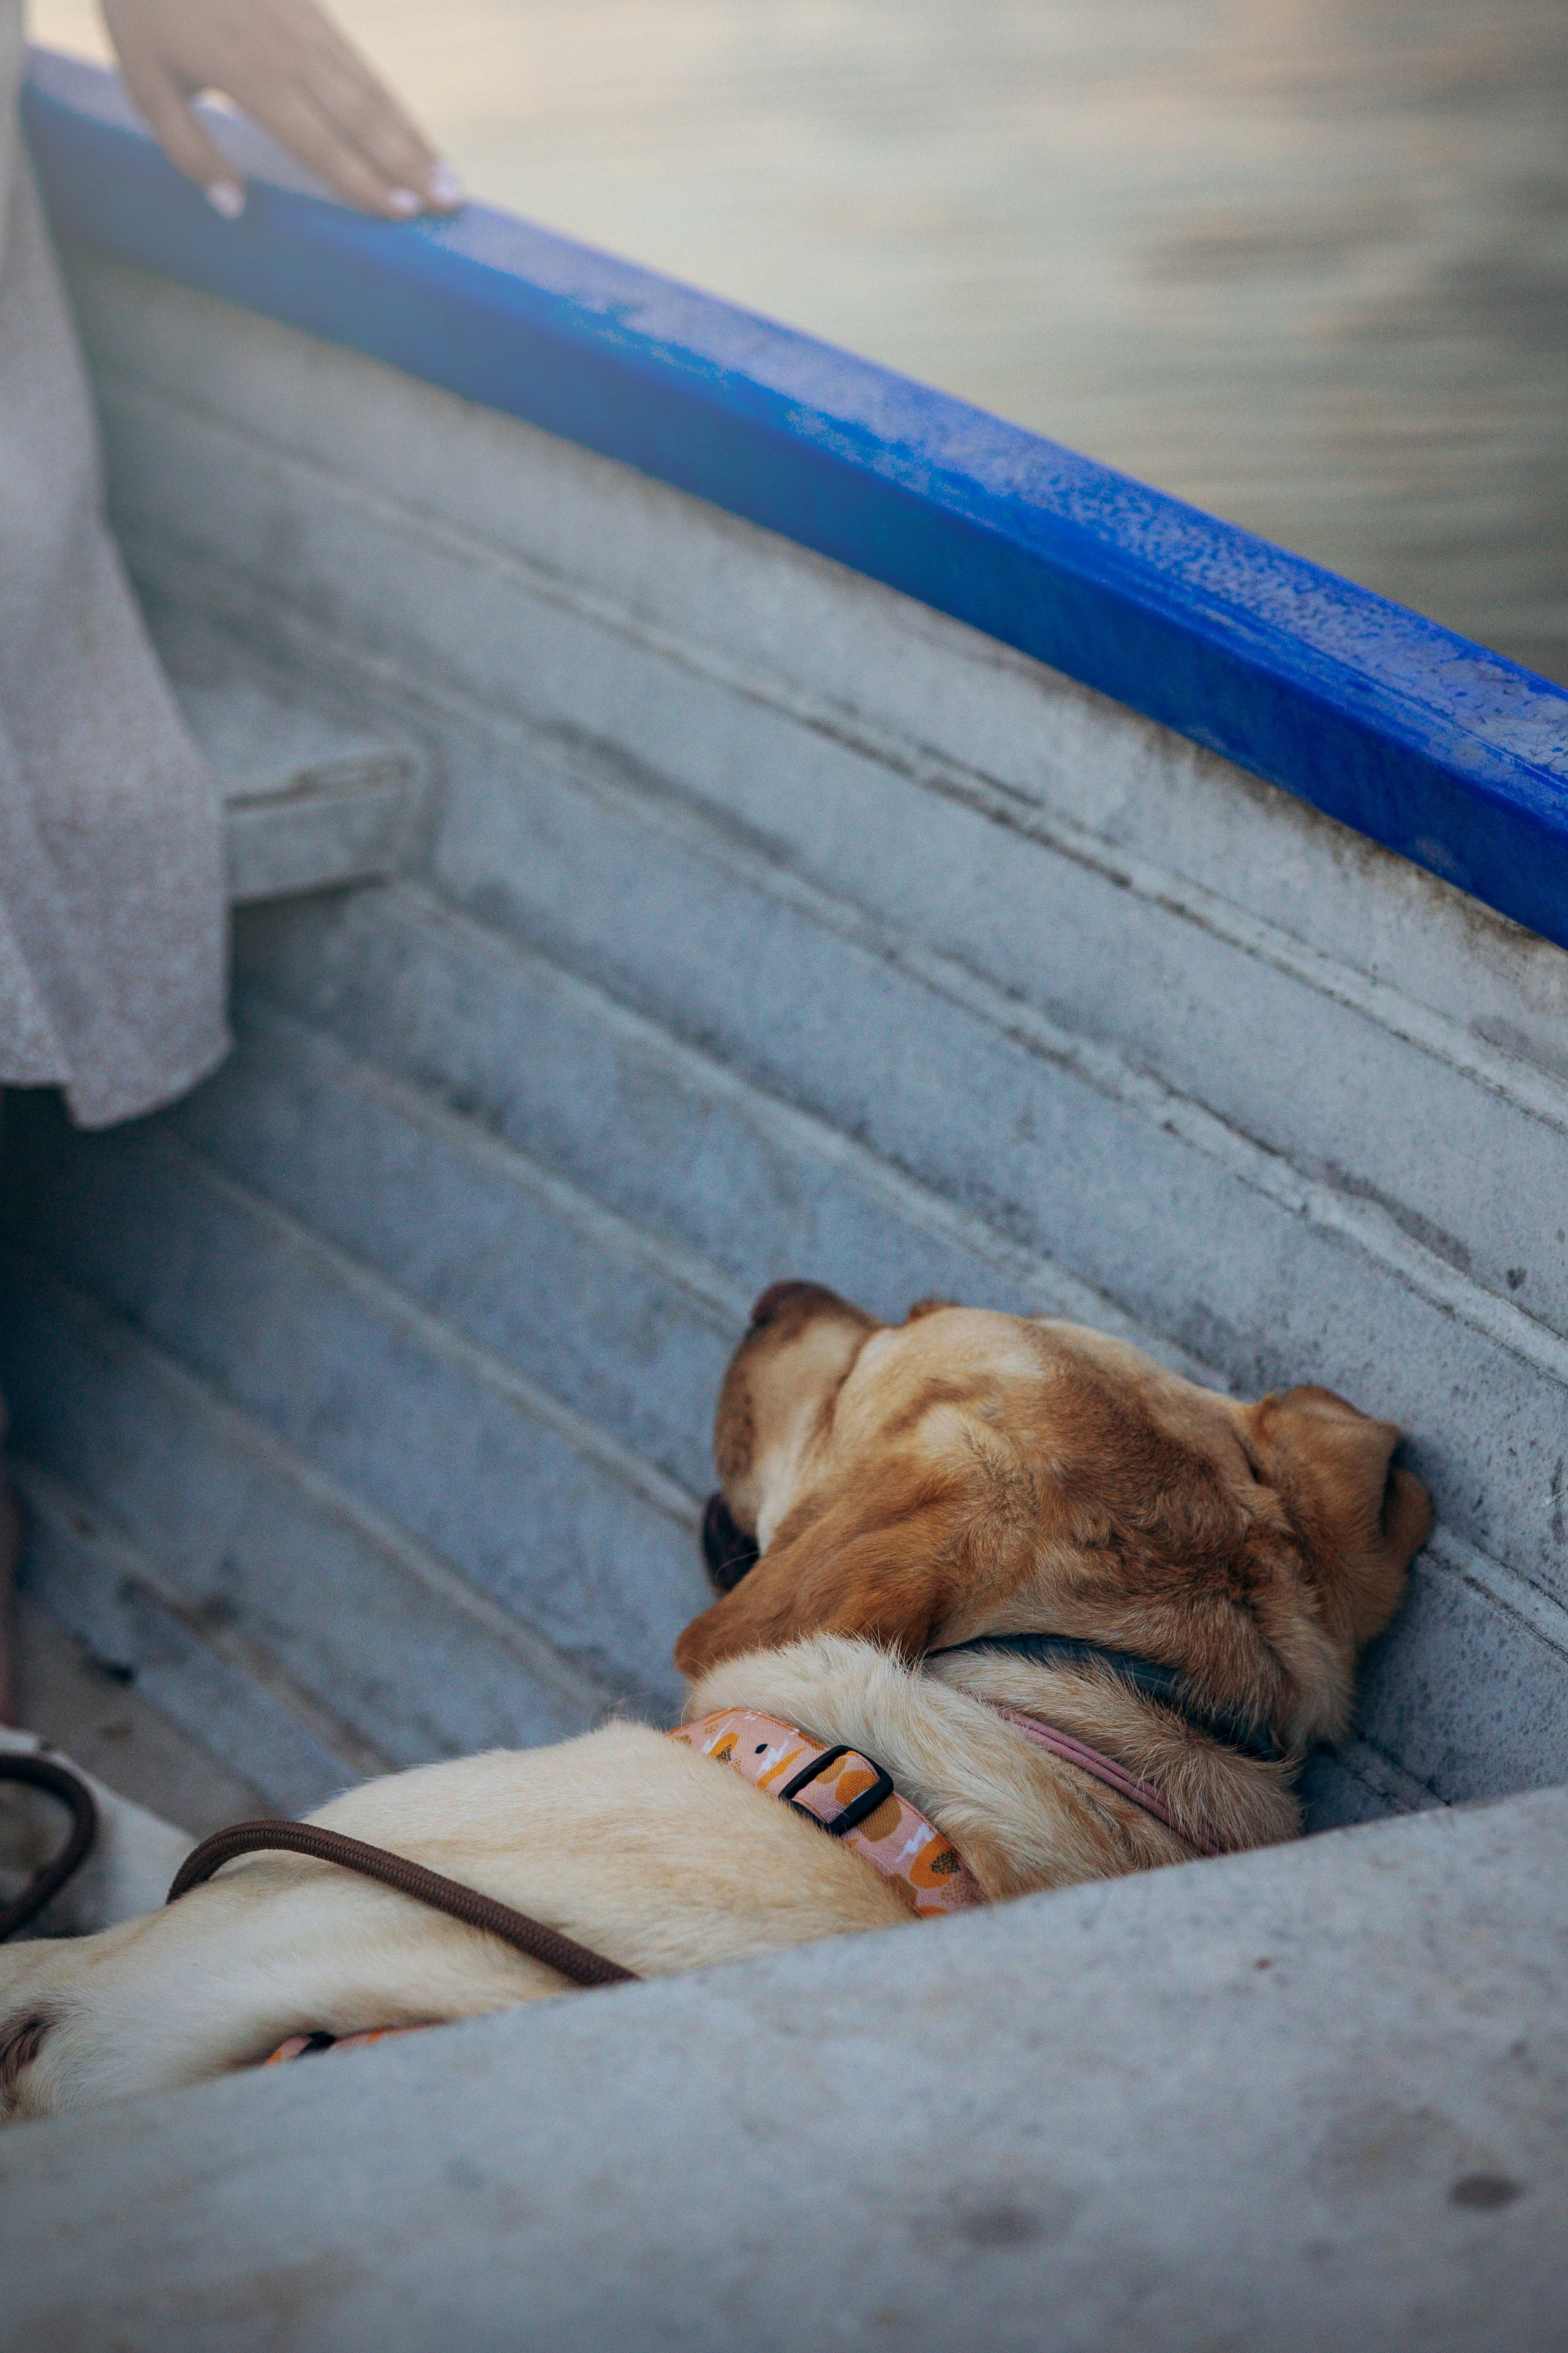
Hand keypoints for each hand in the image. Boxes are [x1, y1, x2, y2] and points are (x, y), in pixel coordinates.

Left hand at [99, 0, 461, 220]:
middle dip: (411, 163)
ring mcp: (308, 24)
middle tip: (453, 202)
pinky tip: (410, 127)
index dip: (364, 182)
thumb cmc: (144, 6)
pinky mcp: (312, 7)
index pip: (320, 144)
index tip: (403, 213)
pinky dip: (392, 102)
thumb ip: (188, 150)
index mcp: (251, 76)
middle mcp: (291, 51)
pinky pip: (361, 64)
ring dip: (413, 136)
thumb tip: (233, 207)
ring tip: (449, 174)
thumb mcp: (144, 82)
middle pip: (363, 118)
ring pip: (372, 90)